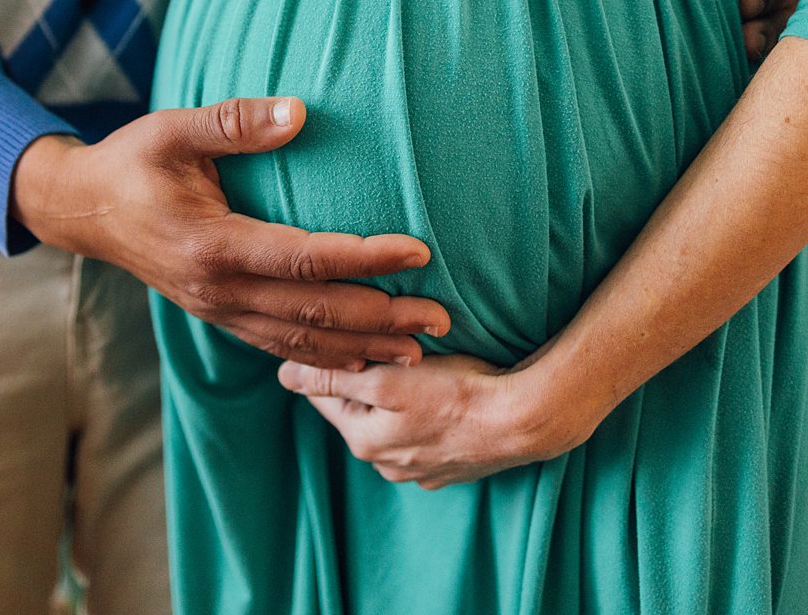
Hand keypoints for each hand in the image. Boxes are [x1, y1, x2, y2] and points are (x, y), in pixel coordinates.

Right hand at [10, 96, 450, 370]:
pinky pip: (279, 345)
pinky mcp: (219, 315)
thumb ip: (235, 122)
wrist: (81, 209)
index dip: (366, 258)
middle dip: (382, 318)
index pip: (307, 259)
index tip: (419, 251)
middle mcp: (219, 290)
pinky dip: (325, 357)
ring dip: (363, 347)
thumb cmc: (131, 161)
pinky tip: (362, 360)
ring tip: (420, 348)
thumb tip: (299, 113)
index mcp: (214, 246)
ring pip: (302, 341)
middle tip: (443, 317)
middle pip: (316, 314)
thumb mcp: (174, 129)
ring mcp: (218, 310)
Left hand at [277, 351, 601, 489]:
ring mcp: (421, 471)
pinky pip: (425, 436)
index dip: (331, 361)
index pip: (323, 395)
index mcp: (364, 441)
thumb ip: (334, 379)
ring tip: (419, 369)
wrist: (524, 420)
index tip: (343, 336)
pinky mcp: (451, 469)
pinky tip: (443, 397)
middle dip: (366, 379)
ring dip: (398, 398)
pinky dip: (427, 416)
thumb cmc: (455, 393)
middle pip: (359, 409)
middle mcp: (387, 464)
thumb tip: (283, 376)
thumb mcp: (385, 380)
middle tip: (388, 346)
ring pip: (392, 423)